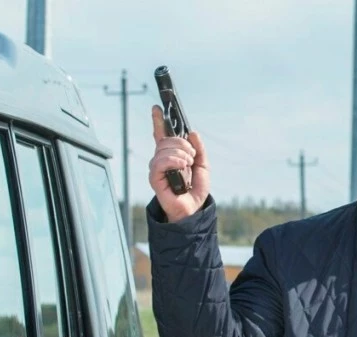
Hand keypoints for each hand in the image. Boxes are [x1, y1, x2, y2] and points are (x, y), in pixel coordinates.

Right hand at [149, 105, 210, 221]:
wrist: (194, 208)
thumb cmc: (195, 189)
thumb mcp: (203, 165)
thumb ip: (199, 149)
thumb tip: (193, 133)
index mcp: (171, 155)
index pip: (161, 134)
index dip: (158, 121)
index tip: (157, 108)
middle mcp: (161, 160)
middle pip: (166, 139)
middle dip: (182, 144)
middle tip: (192, 156)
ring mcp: (156, 168)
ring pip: (163, 148)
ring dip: (181, 153)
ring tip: (188, 164)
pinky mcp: (154, 178)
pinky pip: (159, 161)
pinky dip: (173, 161)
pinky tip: (182, 166)